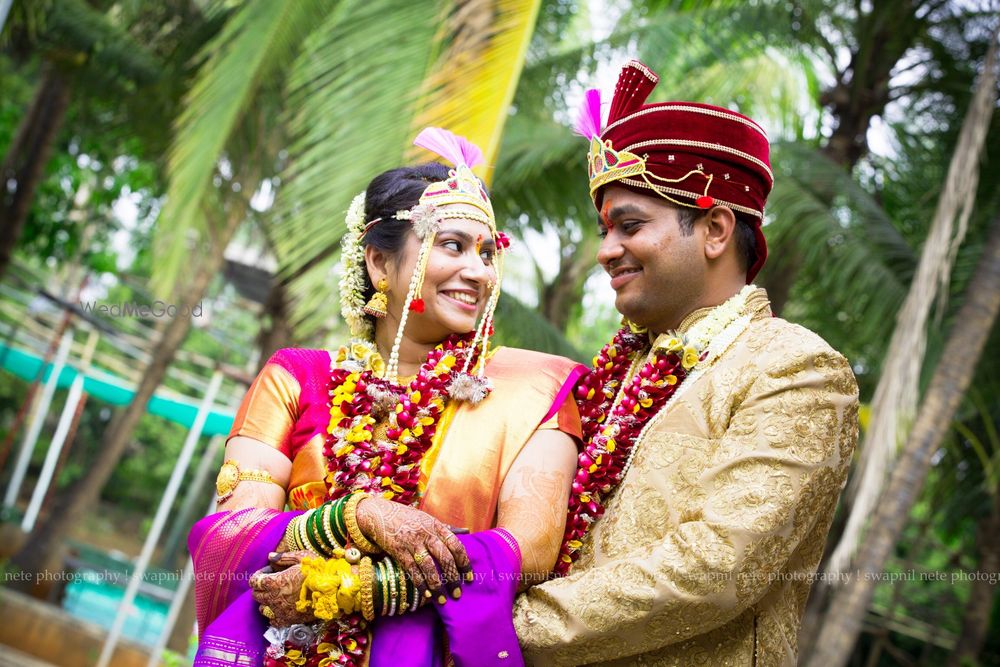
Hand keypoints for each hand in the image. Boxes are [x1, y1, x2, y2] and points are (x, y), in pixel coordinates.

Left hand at [249, 550, 313, 626]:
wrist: (333, 590)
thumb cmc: (318, 570)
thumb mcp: (302, 557)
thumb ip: (283, 557)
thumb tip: (270, 556)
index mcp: (275, 582)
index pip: (254, 581)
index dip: (259, 575)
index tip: (267, 572)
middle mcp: (274, 598)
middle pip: (256, 594)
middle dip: (262, 587)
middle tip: (273, 582)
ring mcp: (280, 611)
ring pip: (262, 608)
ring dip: (266, 601)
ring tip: (277, 595)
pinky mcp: (288, 620)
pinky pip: (273, 621)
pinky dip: (274, 615)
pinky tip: (282, 608)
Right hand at [355, 496, 470, 599]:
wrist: (381, 513)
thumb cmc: (409, 518)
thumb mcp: (429, 519)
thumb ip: (446, 528)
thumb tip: (467, 531)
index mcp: (437, 526)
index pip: (456, 546)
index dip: (464, 563)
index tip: (468, 578)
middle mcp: (427, 534)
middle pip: (444, 558)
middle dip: (452, 578)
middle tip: (457, 593)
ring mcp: (412, 543)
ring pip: (428, 567)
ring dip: (437, 585)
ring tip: (442, 600)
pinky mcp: (399, 551)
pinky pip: (412, 570)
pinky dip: (420, 583)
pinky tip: (426, 594)